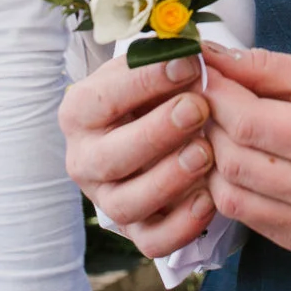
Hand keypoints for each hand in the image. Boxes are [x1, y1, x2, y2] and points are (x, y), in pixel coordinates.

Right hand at [60, 53, 216, 256]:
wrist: (151, 128)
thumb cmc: (153, 92)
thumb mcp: (149, 67)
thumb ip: (165, 58)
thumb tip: (193, 50)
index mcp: (80, 112)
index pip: (102, 99)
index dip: (145, 81)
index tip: (188, 65)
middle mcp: (85, 160)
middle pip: (110, 158)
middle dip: (156, 133)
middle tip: (197, 109)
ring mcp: (107, 199)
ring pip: (127, 204)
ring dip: (168, 179)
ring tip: (205, 152)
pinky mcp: (135, 230)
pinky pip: (152, 241)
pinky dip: (181, 225)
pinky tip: (209, 198)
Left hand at [200, 46, 290, 255]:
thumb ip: (271, 68)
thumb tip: (215, 57)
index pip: (248, 124)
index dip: (216, 96)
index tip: (203, 74)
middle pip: (233, 163)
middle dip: (209, 125)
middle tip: (207, 97)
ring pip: (233, 200)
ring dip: (215, 162)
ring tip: (221, 130)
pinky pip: (252, 222)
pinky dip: (237, 191)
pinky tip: (244, 162)